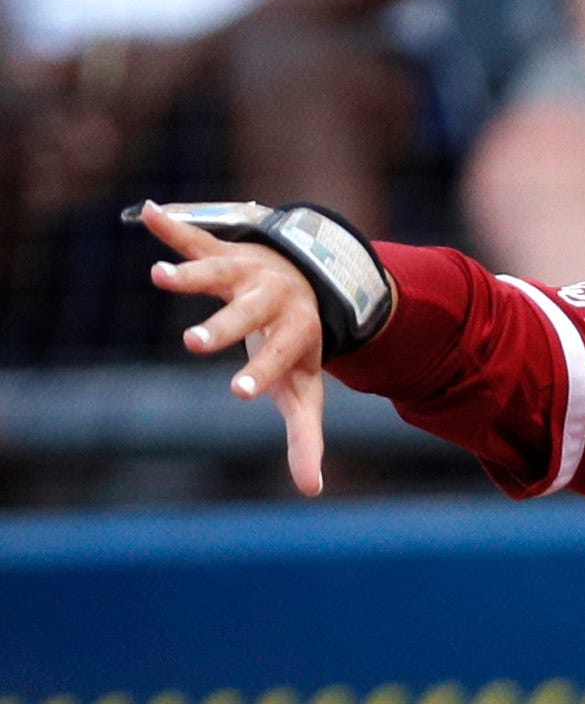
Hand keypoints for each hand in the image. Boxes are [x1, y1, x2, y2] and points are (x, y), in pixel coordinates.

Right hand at [141, 199, 333, 492]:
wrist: (314, 284)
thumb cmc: (299, 348)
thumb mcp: (305, 389)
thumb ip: (306, 437)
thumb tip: (312, 490)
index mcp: (295, 336)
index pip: (277, 359)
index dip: (260, 374)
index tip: (238, 392)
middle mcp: (272, 301)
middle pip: (246, 315)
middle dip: (222, 328)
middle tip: (193, 344)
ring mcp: (247, 274)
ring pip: (218, 273)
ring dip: (190, 275)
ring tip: (159, 277)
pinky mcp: (223, 254)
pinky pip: (197, 239)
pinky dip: (174, 228)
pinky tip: (150, 213)